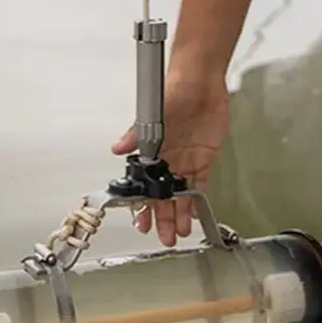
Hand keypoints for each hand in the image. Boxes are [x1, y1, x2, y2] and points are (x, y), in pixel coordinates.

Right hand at [111, 81, 229, 246]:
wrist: (199, 84)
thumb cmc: (173, 93)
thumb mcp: (153, 116)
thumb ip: (135, 134)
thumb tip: (117, 147)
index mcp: (151, 154)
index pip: (145, 188)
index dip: (144, 208)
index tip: (143, 224)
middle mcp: (167, 161)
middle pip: (163, 198)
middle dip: (163, 220)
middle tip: (164, 238)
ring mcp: (186, 162)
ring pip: (182, 196)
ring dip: (181, 215)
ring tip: (180, 233)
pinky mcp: (204, 159)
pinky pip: (200, 185)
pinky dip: (199, 201)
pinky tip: (198, 215)